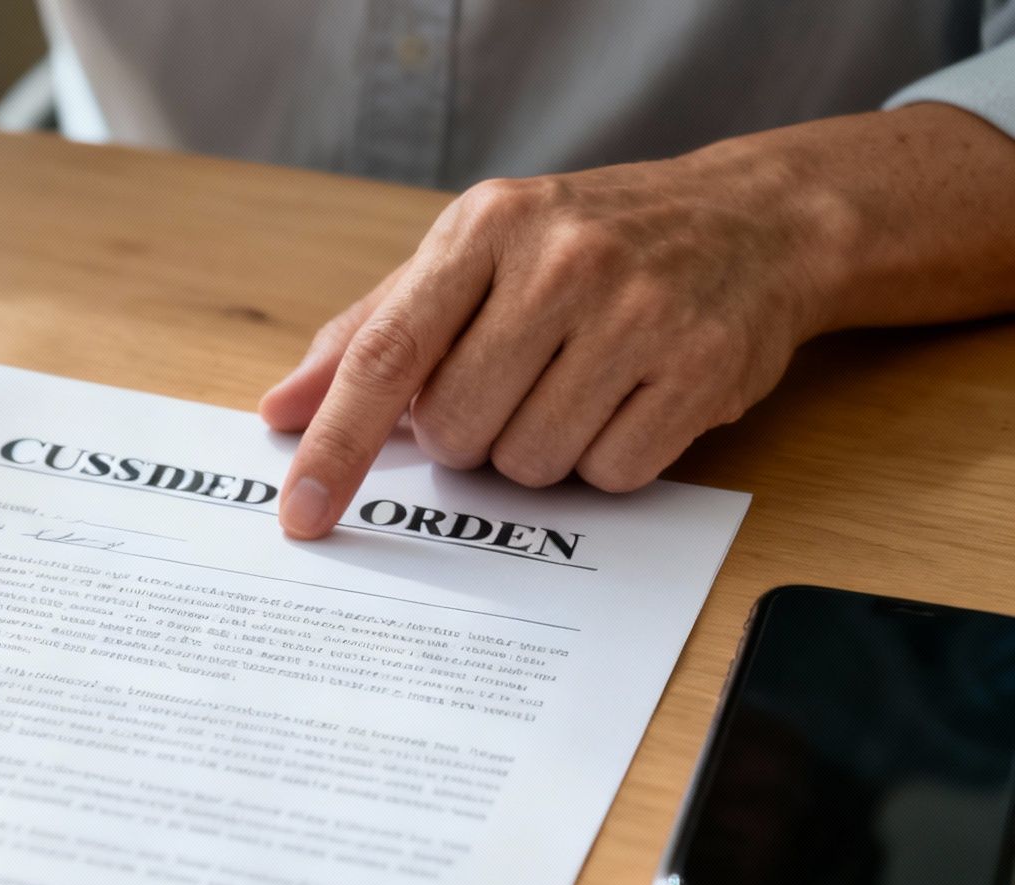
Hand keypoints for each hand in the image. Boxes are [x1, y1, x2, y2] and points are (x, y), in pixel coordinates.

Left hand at [259, 136, 836, 536]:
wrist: (756, 219)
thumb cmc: (588, 242)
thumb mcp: (473, 256)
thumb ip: (370, 333)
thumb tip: (281, 409)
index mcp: (485, 227)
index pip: (386, 355)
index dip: (337, 444)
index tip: (300, 511)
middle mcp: (562, 263)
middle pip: (455, 428)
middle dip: (467, 433)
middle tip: (512, 382)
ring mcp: (639, 316)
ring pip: (528, 464)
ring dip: (536, 449)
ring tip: (577, 383)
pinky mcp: (702, 371)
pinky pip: (609, 476)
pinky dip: (605, 459)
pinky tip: (628, 400)